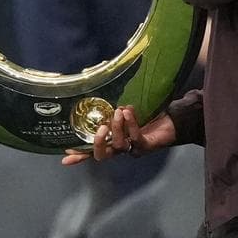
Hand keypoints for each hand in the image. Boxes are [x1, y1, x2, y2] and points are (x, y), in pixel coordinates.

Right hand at [61, 105, 175, 164]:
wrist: (171, 119)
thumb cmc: (146, 113)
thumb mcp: (123, 107)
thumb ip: (110, 102)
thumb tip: (92, 82)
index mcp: (111, 140)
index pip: (92, 149)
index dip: (79, 154)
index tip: (65, 156)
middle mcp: (120, 147)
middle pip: (102, 155)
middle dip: (97, 143)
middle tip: (100, 129)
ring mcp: (133, 148)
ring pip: (119, 145)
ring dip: (117, 127)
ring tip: (119, 111)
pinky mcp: (146, 146)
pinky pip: (135, 138)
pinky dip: (131, 124)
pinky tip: (129, 112)